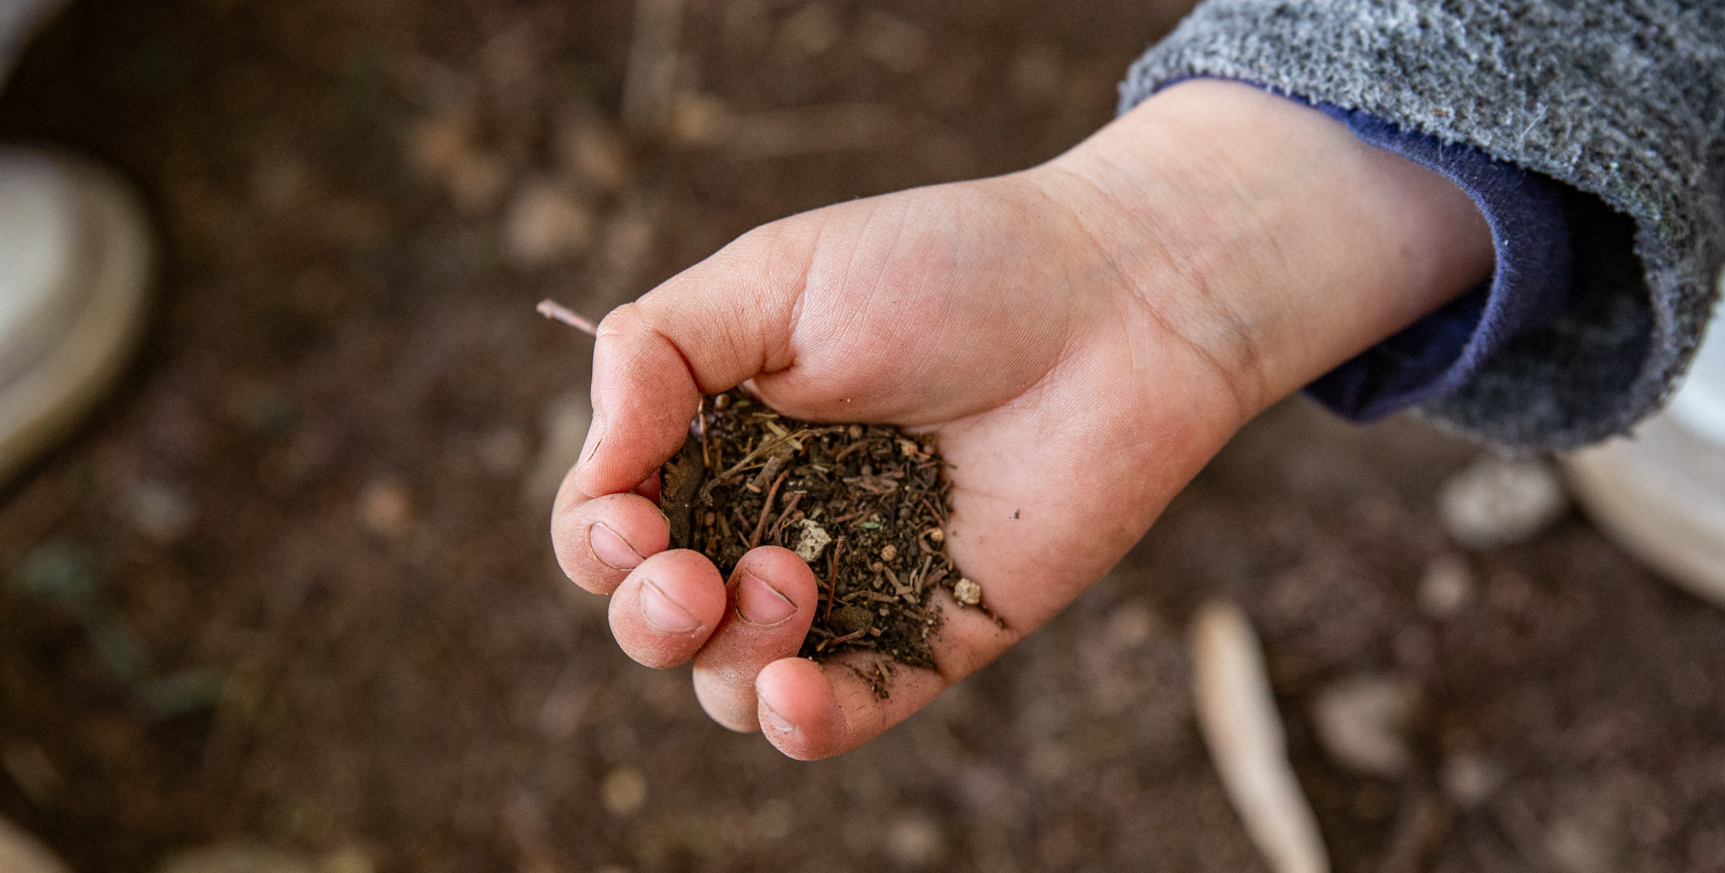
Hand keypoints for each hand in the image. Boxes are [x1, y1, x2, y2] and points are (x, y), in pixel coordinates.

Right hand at [550, 80, 1492, 758]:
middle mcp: (769, 521)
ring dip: (725, 657)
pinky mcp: (927, 642)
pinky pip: (838, 719)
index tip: (635, 523)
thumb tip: (598, 465)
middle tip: (693, 576)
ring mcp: (848, 591)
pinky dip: (797, 724)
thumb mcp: (774, 277)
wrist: (1117, 308)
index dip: (598, 542)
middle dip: (647, 616)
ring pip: (728, 683)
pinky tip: (796, 693)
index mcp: (717, 438)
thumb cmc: (949, 270)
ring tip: (790, 581)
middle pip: (652, 619)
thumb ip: (656, 352)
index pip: (608, 525)